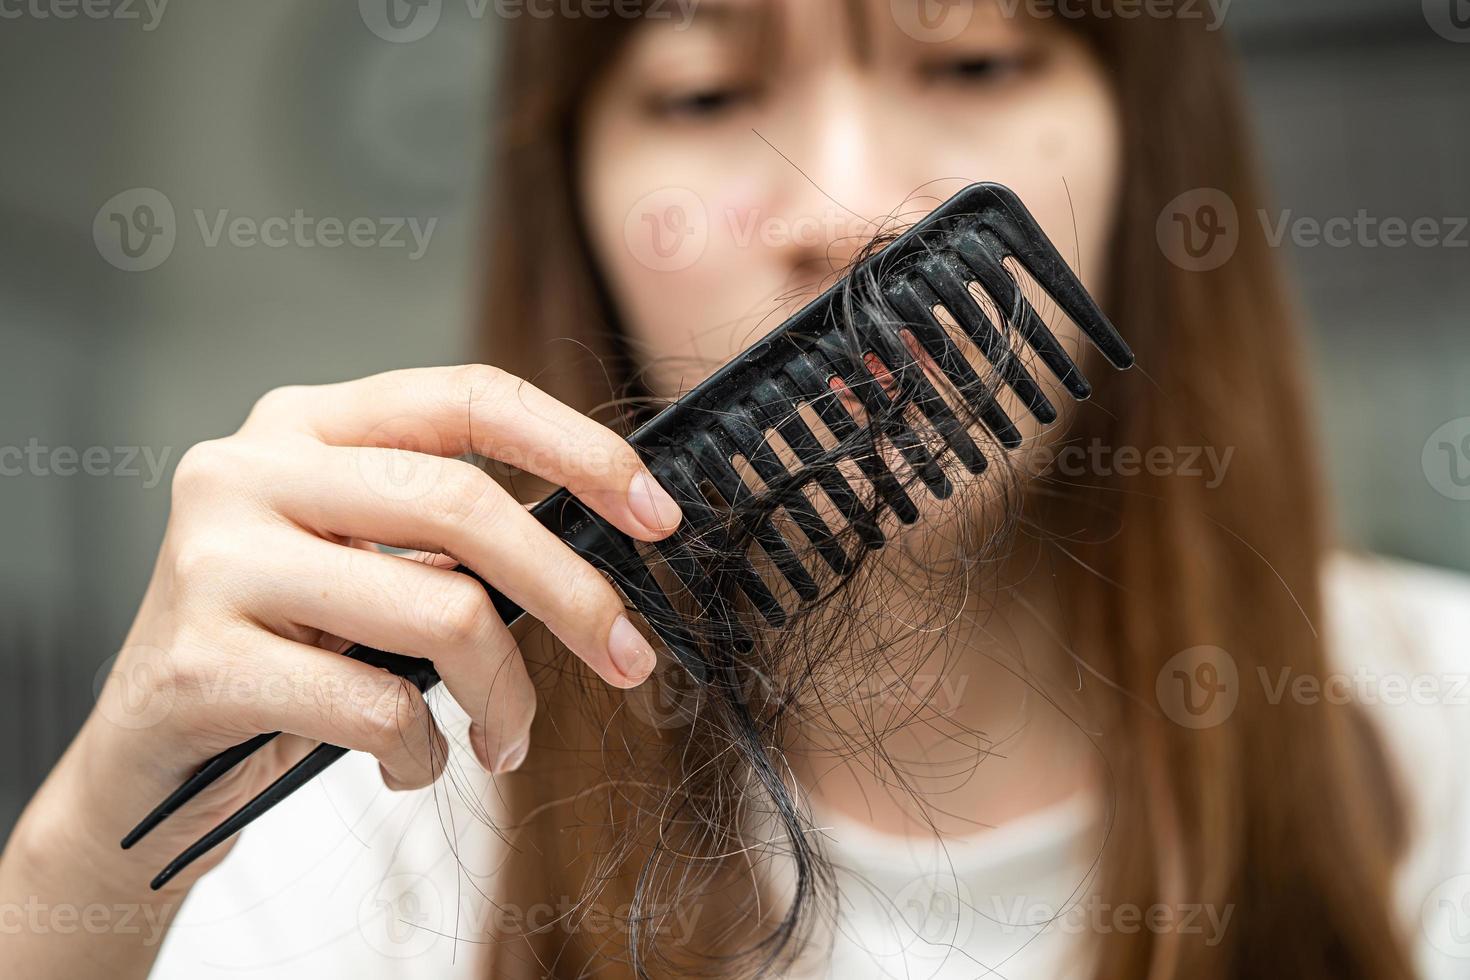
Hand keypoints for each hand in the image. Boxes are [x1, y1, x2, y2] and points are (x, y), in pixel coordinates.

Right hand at [0, 364, 682, 977]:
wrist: (146, 760)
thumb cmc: (284, 651)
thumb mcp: (361, 563)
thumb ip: (445, 533)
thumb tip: (601, 544)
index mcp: (303, 424)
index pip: (467, 396)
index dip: (578, 447)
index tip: (655, 513)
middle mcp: (248, 467)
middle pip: (465, 505)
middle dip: (573, 593)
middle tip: (628, 656)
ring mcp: (216, 559)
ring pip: (443, 611)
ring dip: (506, 698)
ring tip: (503, 740)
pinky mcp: (201, 661)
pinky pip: (380, 705)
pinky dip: (427, 754)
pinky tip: (411, 765)